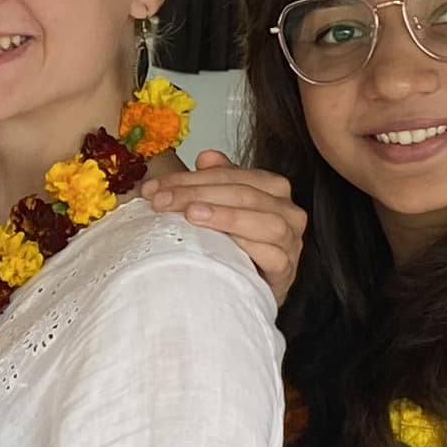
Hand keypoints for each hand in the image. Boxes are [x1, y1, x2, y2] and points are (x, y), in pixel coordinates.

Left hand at [141, 151, 305, 302]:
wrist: (250, 288)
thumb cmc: (238, 246)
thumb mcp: (223, 207)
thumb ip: (217, 179)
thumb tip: (206, 158)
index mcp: (273, 188)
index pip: (231, 175)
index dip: (191, 178)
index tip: (155, 187)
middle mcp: (287, 211)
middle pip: (244, 194)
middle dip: (198, 194)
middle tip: (162, 201)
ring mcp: (290, 242)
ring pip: (266, 222)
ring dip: (226, 216)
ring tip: (191, 214)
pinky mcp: (286, 270)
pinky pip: (273, 256)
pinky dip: (249, 246)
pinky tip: (223, 242)